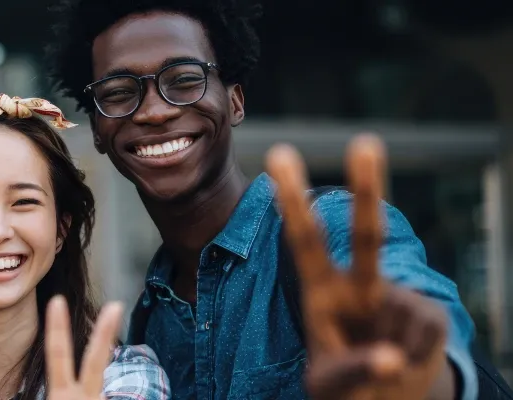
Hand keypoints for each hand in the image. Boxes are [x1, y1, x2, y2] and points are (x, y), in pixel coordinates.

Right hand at [45, 296, 123, 399]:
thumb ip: (61, 394)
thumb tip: (57, 390)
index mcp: (61, 396)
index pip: (58, 356)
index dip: (57, 329)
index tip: (58, 301)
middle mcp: (81, 398)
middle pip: (95, 360)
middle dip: (105, 333)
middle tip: (116, 306)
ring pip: (104, 391)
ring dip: (97, 395)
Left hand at [266, 134, 449, 399]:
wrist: (382, 395)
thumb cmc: (344, 380)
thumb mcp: (329, 382)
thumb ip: (352, 371)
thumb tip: (394, 358)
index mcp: (321, 291)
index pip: (304, 240)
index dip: (292, 201)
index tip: (279, 154)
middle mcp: (357, 285)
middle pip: (366, 237)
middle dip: (369, 191)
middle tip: (365, 141)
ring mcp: (395, 298)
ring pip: (396, 321)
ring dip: (384, 354)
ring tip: (374, 361)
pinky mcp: (429, 316)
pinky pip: (419, 343)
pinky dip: (408, 363)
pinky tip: (400, 361)